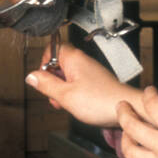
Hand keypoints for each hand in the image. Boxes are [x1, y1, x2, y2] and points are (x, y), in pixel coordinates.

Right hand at [24, 41, 138, 127]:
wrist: (125, 108)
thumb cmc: (101, 101)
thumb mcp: (65, 95)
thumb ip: (46, 85)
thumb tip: (31, 76)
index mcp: (74, 59)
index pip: (52, 49)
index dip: (44, 63)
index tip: (43, 77)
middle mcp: (82, 62)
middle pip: (58, 64)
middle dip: (52, 81)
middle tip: (55, 95)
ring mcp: (89, 72)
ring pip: (67, 76)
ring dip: (62, 90)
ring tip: (67, 103)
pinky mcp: (95, 82)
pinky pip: (77, 84)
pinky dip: (73, 94)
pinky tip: (76, 105)